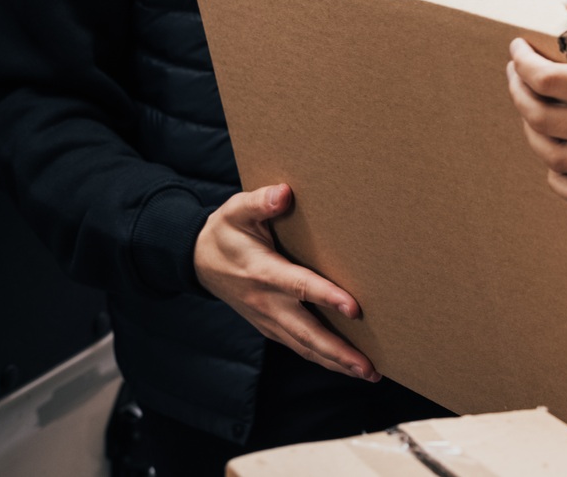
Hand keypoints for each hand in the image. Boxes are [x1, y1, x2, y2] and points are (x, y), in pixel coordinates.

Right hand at [193, 183, 379, 380]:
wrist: (198, 261)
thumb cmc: (225, 232)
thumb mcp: (236, 210)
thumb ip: (260, 201)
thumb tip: (284, 193)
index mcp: (263, 272)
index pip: (300, 287)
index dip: (327, 297)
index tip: (354, 308)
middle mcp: (267, 303)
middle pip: (306, 333)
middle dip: (338, 352)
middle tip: (369, 367)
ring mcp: (268, 319)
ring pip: (304, 347)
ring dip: (335, 362)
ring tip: (368, 373)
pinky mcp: (270, 326)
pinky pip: (299, 346)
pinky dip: (322, 359)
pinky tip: (344, 366)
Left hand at [505, 0, 566, 205]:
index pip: (545, 80)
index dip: (521, 62)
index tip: (518, 49)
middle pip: (538, 117)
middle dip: (518, 91)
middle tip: (517, 73)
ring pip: (550, 155)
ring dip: (531, 130)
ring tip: (532, 108)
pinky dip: (557, 178)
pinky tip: (555, 158)